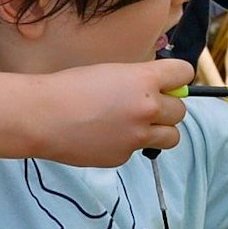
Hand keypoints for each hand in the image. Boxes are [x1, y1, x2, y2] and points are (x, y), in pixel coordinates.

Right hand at [22, 58, 193, 166]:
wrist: (42, 116)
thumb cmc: (70, 87)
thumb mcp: (111, 72)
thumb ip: (139, 80)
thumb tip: (159, 88)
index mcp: (145, 80)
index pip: (184, 74)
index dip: (177, 77)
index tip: (170, 82)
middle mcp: (147, 108)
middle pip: (181, 110)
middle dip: (167, 107)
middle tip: (147, 106)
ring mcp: (137, 136)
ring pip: (172, 136)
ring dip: (160, 130)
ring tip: (136, 125)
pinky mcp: (123, 156)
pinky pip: (139, 150)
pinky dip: (129, 144)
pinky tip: (106, 135)